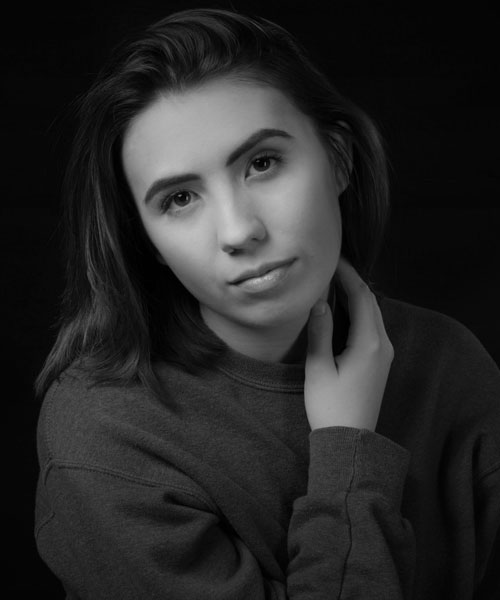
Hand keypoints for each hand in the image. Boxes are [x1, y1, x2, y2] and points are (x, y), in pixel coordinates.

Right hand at [304, 256, 393, 431]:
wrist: (351, 441)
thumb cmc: (330, 406)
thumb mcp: (319, 368)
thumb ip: (319, 331)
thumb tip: (319, 301)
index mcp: (369, 343)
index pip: (361, 296)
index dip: (347, 274)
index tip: (333, 259)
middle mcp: (383, 344)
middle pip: (371, 301)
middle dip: (353, 281)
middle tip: (331, 267)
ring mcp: (385, 354)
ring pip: (374, 313)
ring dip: (357, 296)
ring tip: (335, 283)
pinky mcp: (381, 362)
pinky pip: (373, 326)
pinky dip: (360, 311)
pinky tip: (344, 310)